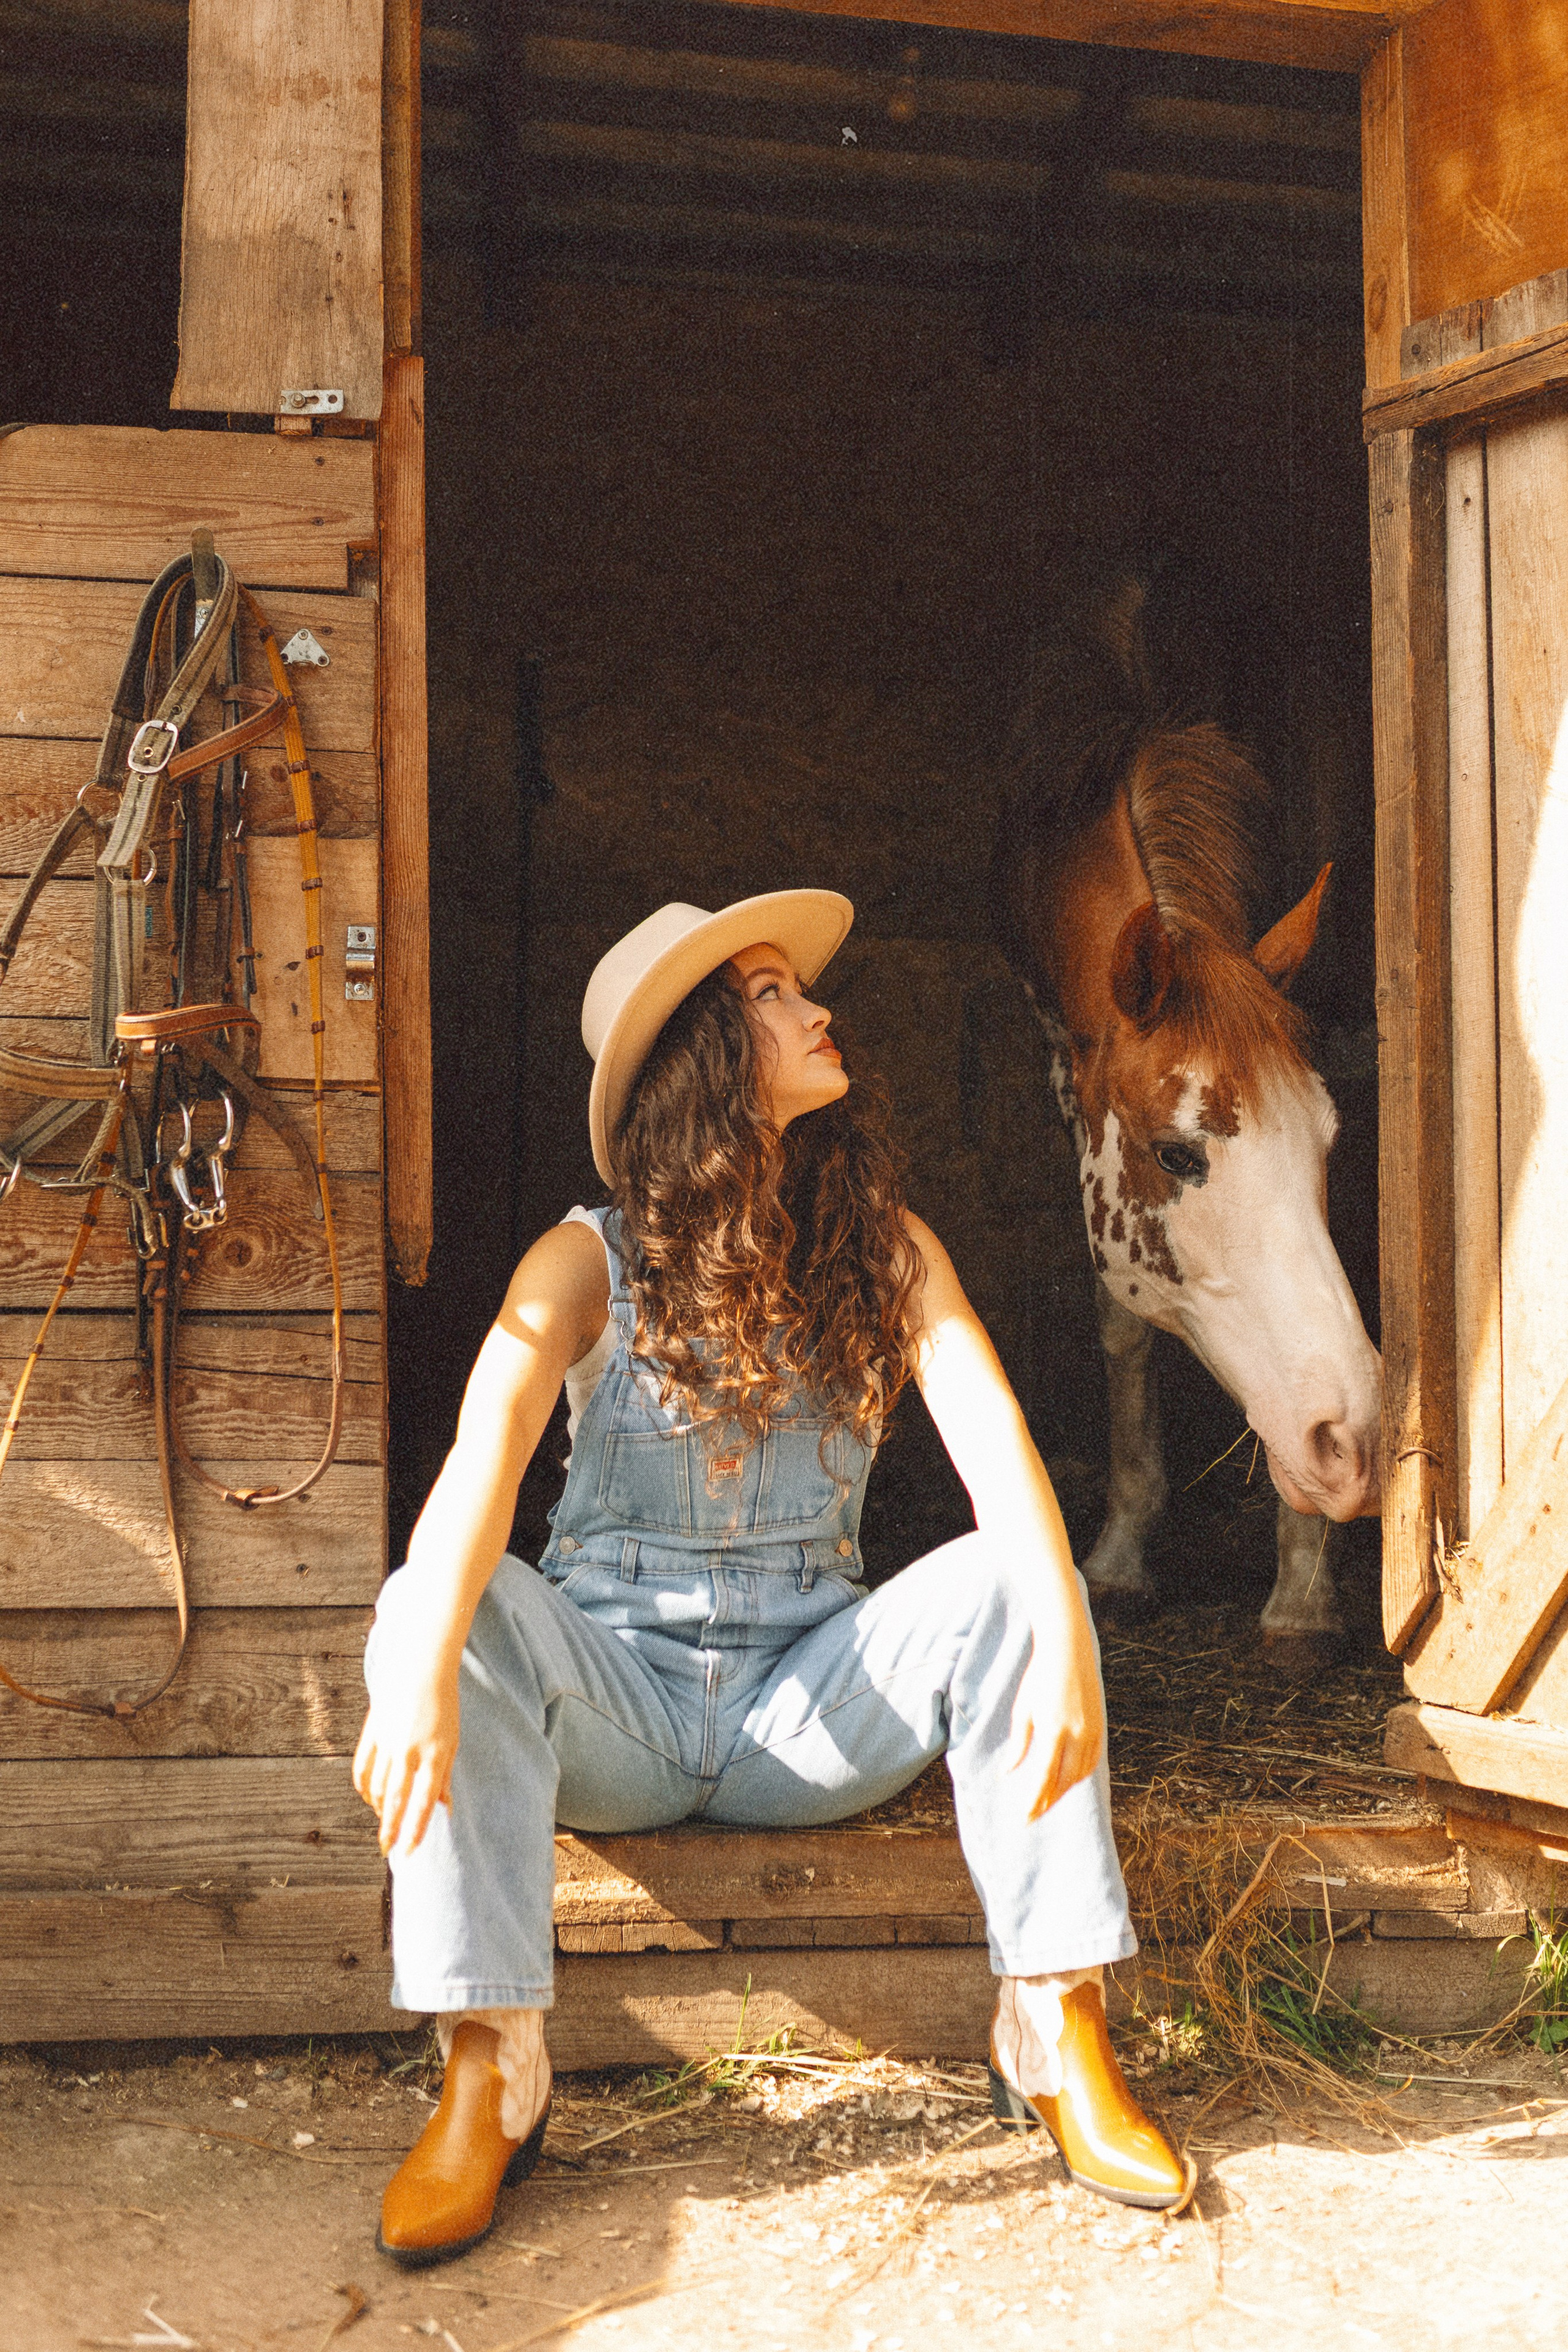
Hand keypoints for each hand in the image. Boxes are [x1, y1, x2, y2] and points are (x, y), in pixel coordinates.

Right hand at [352, 1664, 460, 1856]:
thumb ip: (444, 1777)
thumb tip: (443, 1810)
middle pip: (396, 1800)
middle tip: (386, 1850)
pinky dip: (364, 1788)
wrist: (421, 1667)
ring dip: (380, 1808)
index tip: (408, 1852)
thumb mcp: (451, 1742)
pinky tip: (370, 1798)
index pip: (423, 1802)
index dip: (415, 1830)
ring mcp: (388, 1741)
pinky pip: (362, 1769)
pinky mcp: (371, 1732)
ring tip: (385, 1820)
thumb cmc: (443, 1706)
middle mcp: (409, 1751)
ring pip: (377, 1787)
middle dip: (390, 1829)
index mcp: (434, 1754)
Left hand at [1004, 1610, 1105, 1818]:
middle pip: (1064, 1781)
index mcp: (1054, 1729)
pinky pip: (1091, 1762)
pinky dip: (1078, 1776)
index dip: (1035, 1800)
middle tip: (1034, 1815)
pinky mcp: (1099, 1728)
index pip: (1045, 1776)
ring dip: (1064, 1791)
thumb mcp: (1023, 1709)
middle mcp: (1077, 1734)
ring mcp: (1092, 1731)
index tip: (1025, 1817)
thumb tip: (1007, 1773)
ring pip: (1080, 1775)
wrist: (1068, 1650)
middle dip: (1048, 1802)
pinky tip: (1067, 1781)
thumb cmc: (1039, 1679)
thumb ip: (1018, 1744)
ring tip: (1047, 1801)